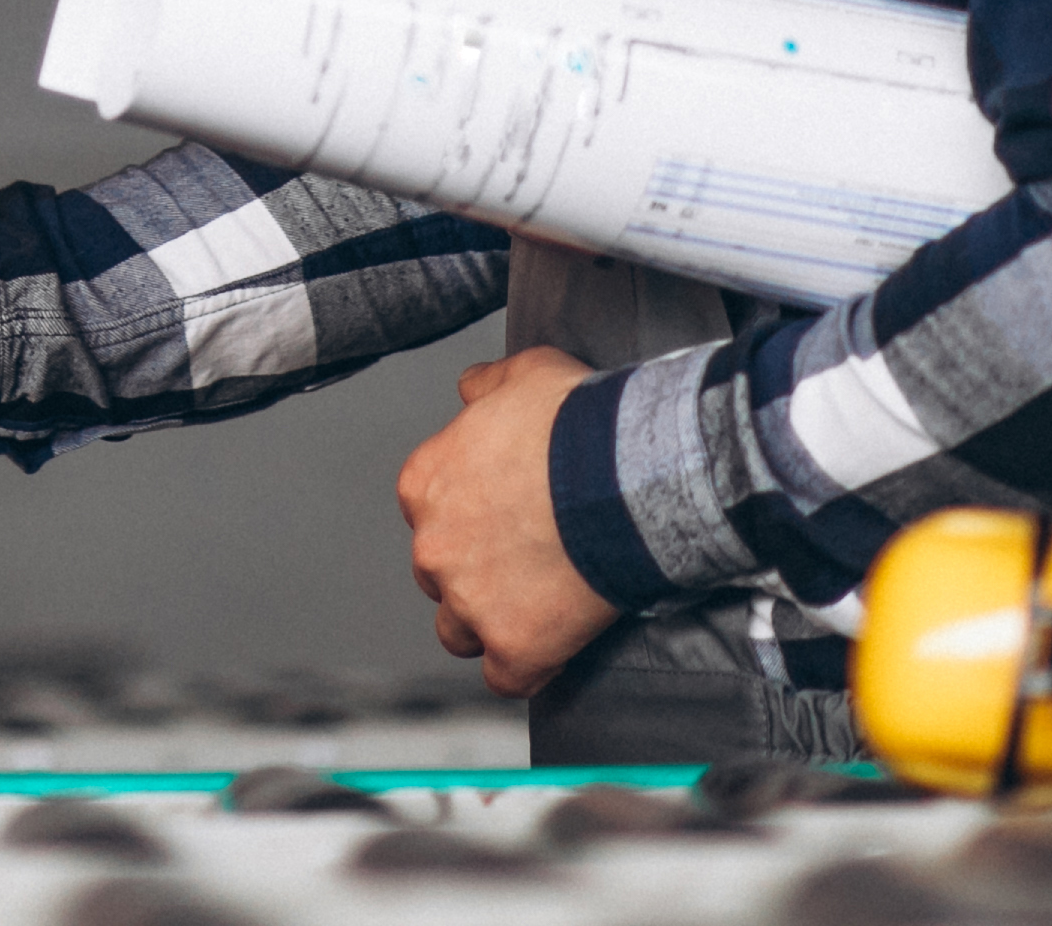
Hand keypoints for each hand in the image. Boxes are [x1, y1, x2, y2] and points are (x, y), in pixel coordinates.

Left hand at [394, 347, 617, 696]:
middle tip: (523, 562)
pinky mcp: (515, 647)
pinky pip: (506, 679)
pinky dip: (527, 669)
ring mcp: (470, 602)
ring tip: (534, 611)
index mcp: (425, 484)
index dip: (466, 519)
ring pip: (459, 632)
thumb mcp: (526, 373)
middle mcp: (434, 546)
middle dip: (473, 572)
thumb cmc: (579, 423)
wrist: (626, 475)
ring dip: (488, 625)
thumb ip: (487, 384)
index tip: (501, 519)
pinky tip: (551, 653)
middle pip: (438, 575)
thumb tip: (470, 387)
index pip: (427, 515)